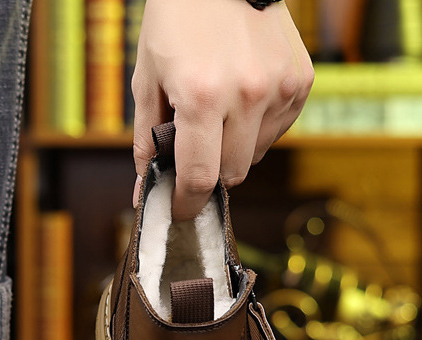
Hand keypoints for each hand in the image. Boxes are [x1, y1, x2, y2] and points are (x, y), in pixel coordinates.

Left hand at [132, 0, 313, 219]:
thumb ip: (146, 142)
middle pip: (230, 174)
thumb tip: (143, 193)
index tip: (179, 211)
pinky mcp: (302, 79)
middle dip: (207, 176)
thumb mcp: (146, 80)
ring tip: (215, 117)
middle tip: (192, 158)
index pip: (199, 179)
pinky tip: (239, 102)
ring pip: (255, 156)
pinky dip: (255, 130)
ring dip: (232, 151)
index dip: (186, 204)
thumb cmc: (176, 20)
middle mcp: (246, 94)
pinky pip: (276, 131)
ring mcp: (280, 86)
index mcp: (202, 97)